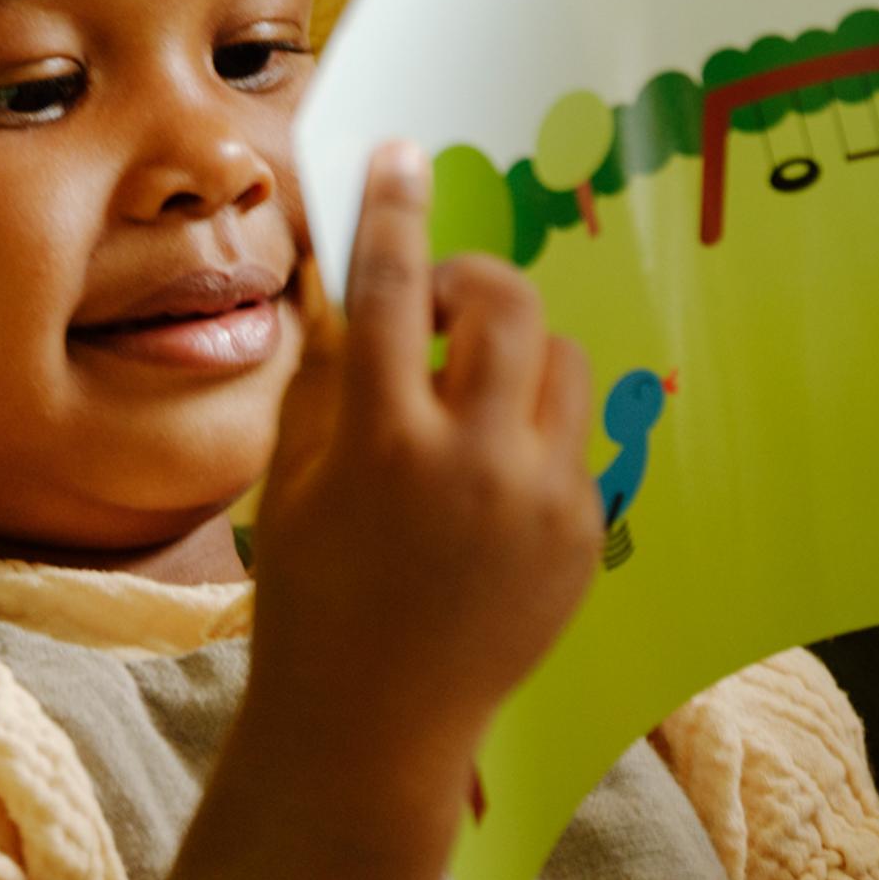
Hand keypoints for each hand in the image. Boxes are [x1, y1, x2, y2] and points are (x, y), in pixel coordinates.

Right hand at [179, 141, 598, 879]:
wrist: (373, 726)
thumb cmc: (313, 599)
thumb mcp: (293, 480)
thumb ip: (330, 376)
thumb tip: (354, 283)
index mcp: (385, 444)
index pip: (394, 290)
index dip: (395, 210)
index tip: (402, 152)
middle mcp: (476, 463)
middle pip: (509, 305)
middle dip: (475, 283)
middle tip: (441, 304)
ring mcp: (543, 500)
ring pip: (563, 362)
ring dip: (516, 357)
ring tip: (468, 400)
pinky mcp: (585, 533)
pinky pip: (576, 437)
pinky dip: (534, 434)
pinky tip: (488, 483)